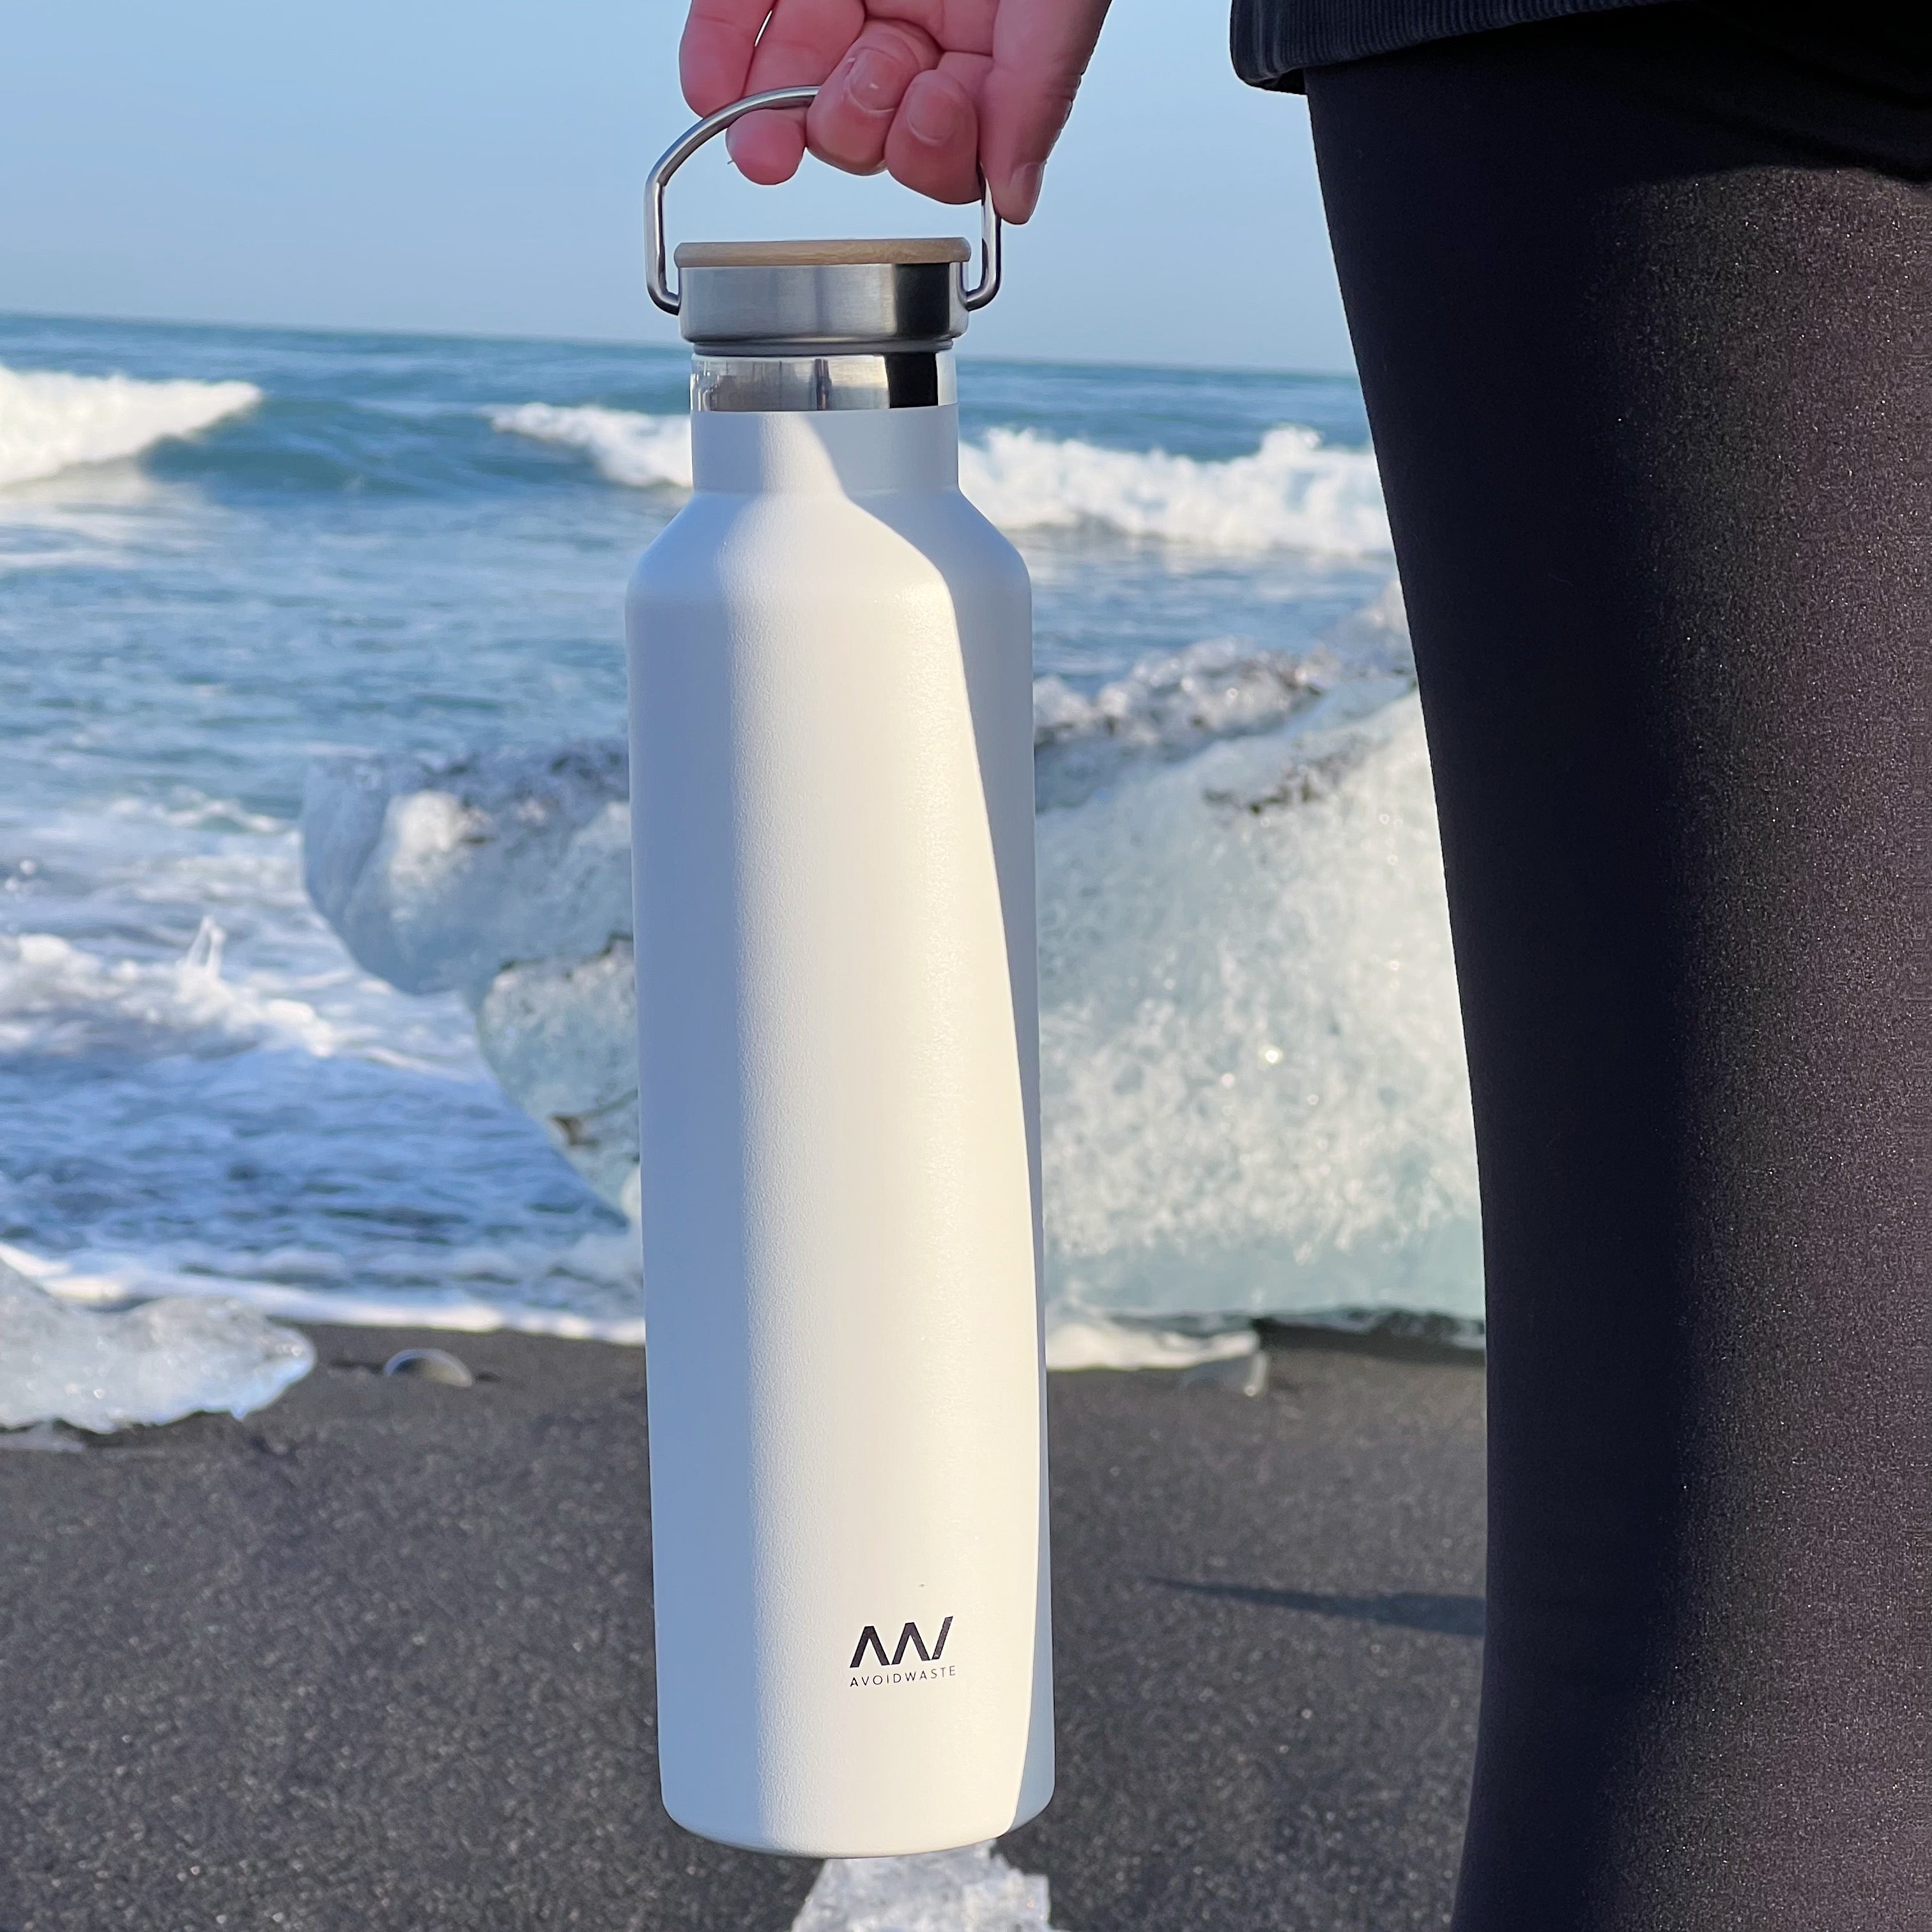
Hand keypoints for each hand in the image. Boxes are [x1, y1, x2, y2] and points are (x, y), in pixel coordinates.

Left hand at [680, 0, 1110, 220]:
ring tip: (805, 89)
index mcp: (990, 38)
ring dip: (791, 113)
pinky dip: (719, 63)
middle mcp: (917, 16)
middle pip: (868, 129)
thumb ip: (1035, 91)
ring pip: (798, 91)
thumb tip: (1015, 193)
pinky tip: (716, 95)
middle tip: (882, 66)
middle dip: (864, 122)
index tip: (938, 107)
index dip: (935, 151)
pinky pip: (733, 24)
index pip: (948, 144)